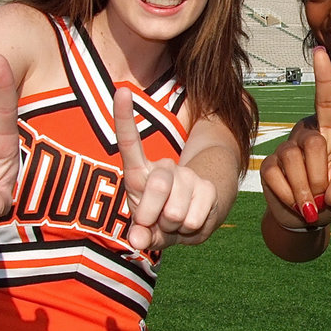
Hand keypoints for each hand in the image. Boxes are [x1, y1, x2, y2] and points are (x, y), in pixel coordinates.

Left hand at [114, 86, 218, 250]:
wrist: (191, 221)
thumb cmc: (156, 221)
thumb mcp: (143, 227)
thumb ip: (139, 235)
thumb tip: (138, 240)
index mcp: (139, 174)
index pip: (129, 142)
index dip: (124, 118)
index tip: (122, 90)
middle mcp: (163, 169)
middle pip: (157, 185)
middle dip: (152, 217)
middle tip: (155, 223)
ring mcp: (187, 177)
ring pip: (175, 211)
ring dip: (172, 229)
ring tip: (172, 224)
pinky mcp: (207, 188)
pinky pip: (193, 220)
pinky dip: (188, 231)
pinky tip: (188, 224)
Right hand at [259, 46, 330, 228]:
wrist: (303, 218)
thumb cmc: (327, 199)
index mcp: (328, 135)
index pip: (325, 102)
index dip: (324, 78)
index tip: (322, 51)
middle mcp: (304, 136)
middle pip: (314, 145)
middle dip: (320, 177)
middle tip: (323, 198)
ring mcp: (284, 149)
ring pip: (294, 164)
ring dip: (305, 192)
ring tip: (311, 205)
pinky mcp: (268, 166)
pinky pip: (277, 178)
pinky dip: (290, 197)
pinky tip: (296, 204)